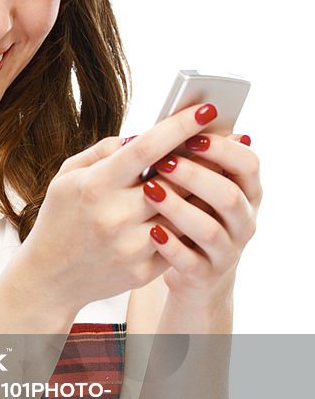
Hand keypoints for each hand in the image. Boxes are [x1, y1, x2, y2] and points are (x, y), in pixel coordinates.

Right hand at [17, 102, 239, 319]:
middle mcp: (114, 216)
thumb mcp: (67, 176)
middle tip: (221, 141)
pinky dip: (189, 222)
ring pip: (184, 211)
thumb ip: (105, 151)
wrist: (49, 278)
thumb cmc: (60, 218)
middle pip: (176, 179)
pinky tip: (197, 209)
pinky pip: (178, 240)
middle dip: (202, 157)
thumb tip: (147, 135)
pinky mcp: (142, 271)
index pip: (148, 148)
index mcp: (95, 186)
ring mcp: (130, 247)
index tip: (207, 109)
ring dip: (201, 191)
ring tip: (215, 173)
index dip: (181, 126)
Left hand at [139, 128, 261, 305]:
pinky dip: (170, 245)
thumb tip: (177, 123)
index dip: (222, 149)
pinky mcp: (205, 275)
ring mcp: (227, 250)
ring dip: (179, 208)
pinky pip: (189, 262)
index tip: (193, 135)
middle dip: (197, 176)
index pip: (248, 164)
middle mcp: (244, 221)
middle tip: (165, 161)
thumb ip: (195, 160)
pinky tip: (151, 230)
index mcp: (247, 192)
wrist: (195, 272)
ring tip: (150, 191)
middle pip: (230, 196)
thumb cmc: (191, 215)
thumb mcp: (199, 188)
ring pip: (209, 230)